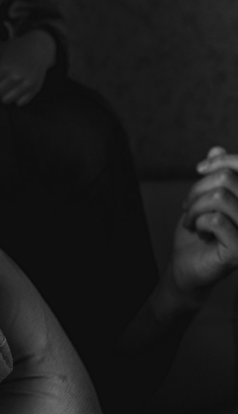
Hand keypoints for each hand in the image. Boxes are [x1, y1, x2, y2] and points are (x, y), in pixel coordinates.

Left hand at [0, 29, 55, 105]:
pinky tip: (16, 90)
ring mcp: (26, 84)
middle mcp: (15, 77)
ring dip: (3, 94)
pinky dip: (16, 98)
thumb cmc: (18, 47)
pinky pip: (20, 103)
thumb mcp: (1, 49)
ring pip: (6, 100)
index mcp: (5, 66)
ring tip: (5, 87)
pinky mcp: (34, 89)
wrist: (41, 47)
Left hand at [171, 146, 237, 301]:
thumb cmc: (198, 231)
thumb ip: (216, 176)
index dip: (221, 161)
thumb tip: (216, 148)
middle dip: (197, 190)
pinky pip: (215, 220)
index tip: (199, 169)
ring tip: (190, 220)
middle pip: (227, 179)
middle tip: (187, 206)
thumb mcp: (204, 199)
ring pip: (218, 197)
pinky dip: (197, 222)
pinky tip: (197, 231)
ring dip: (194, 208)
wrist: (187, 265)